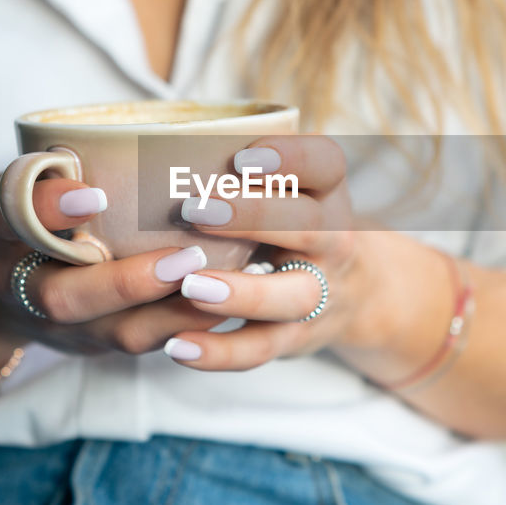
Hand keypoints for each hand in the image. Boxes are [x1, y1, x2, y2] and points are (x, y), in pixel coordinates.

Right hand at [0, 173, 224, 361]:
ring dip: (176, 312)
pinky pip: (151, 341)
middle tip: (186, 257)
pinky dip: (193, 323)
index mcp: (3, 237)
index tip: (92, 194)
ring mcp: (71, 329)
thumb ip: (40, 178)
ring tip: (227, 282)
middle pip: (68, 299)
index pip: (12, 219)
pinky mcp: (108, 343)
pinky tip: (236, 294)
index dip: (49, 208)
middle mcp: (30, 292)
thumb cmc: (21, 224)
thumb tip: (88, 164)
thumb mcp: (14, 191)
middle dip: (127, 282)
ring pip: (122, 333)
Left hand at [158, 135, 396, 370]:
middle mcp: (334, 241)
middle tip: (193, 209)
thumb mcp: (291, 189)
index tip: (242, 156)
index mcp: (327, 193)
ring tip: (190, 287)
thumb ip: (242, 173)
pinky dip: (222, 353)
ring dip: (242, 293)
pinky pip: (263, 350)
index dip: (291, 158)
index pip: (327, 163)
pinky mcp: (297, 338)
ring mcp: (320, 293)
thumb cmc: (293, 223)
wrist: (353, 291)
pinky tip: (179, 346)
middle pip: (312, 228)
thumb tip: (152, 150)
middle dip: (255, 217)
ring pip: (293, 296)